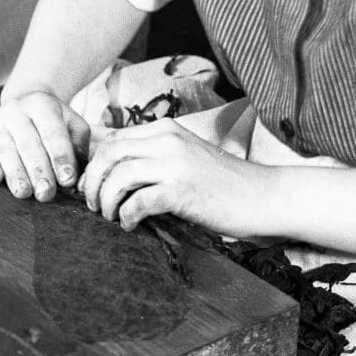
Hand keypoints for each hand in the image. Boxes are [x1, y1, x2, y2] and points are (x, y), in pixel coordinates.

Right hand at [0, 89, 90, 200]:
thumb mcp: (72, 125)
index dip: (61, 157)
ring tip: (24, 192)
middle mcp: (17, 110)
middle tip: (46, 193)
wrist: (24, 103)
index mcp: (43, 104)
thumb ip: (78, 146)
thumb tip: (77, 176)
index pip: (53, 133)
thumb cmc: (53, 122)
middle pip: (28, 144)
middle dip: (39, 171)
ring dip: (15, 173)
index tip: (68, 180)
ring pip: (6, 150)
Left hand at [80, 119, 252, 232]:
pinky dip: (126, 216)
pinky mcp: (182, 191)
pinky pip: (138, 201)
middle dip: (92, 181)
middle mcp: (167, 140)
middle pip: (108, 154)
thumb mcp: (185, 157)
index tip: (92, 185)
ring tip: (110, 216)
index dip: (94, 163)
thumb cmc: (224, 183)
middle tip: (92, 204)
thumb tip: (113, 170)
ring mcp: (175, 164)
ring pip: (118, 176)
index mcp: (166, 130)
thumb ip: (154, 157)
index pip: (113, 138)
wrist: (264, 196)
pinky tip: (130, 225)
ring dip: (106, 200)